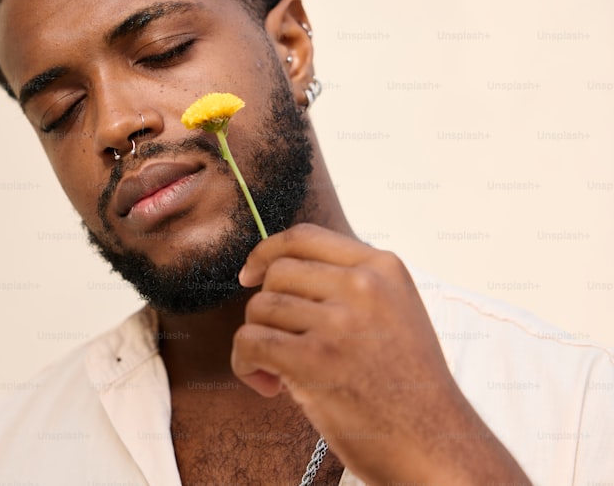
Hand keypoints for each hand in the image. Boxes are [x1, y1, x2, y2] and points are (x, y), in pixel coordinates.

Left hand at [230, 223, 529, 483]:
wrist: (438, 447)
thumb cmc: (409, 388)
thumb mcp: (395, 312)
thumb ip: (349, 286)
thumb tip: (277, 270)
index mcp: (384, 267)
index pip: (304, 237)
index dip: (267, 253)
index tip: (251, 275)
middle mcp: (364, 285)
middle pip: (277, 274)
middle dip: (268, 310)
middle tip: (281, 346)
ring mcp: (340, 321)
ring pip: (260, 308)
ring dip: (257, 342)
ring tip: (279, 372)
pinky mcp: (315, 358)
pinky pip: (250, 342)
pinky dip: (245, 365)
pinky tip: (268, 384)